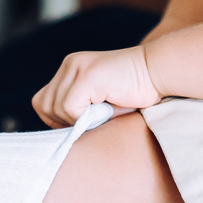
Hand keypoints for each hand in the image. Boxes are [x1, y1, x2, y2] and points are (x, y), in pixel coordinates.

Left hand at [31, 46, 160, 127]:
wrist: (159, 73)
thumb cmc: (135, 95)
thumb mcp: (99, 105)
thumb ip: (78, 112)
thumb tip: (60, 138)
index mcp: (69, 69)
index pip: (42, 101)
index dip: (56, 119)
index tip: (81, 124)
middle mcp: (69, 65)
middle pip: (44, 105)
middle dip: (65, 122)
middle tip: (93, 121)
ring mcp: (76, 67)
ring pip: (55, 107)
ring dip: (77, 120)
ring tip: (102, 115)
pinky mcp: (87, 74)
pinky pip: (69, 106)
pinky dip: (84, 117)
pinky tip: (106, 110)